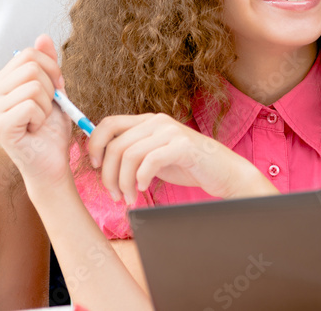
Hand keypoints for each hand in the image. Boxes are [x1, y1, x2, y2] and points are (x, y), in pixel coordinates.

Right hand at [0, 34, 71, 191]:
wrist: (52, 162)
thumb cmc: (51, 129)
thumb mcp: (54, 90)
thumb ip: (48, 64)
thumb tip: (42, 36)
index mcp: (2, 83)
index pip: (29, 54)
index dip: (52, 68)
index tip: (57, 89)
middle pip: (32, 67)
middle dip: (52, 87)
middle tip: (49, 108)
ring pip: (34, 85)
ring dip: (48, 105)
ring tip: (40, 120)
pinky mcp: (0, 126)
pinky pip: (31, 104)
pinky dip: (42, 117)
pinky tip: (35, 130)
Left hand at [87, 113, 277, 203]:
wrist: (224, 172)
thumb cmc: (189, 166)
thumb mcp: (155, 156)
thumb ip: (134, 152)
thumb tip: (102, 161)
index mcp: (148, 121)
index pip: (109, 123)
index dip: (95, 145)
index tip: (96, 167)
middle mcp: (157, 121)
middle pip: (116, 145)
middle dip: (108, 175)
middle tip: (114, 195)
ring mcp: (170, 131)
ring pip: (129, 155)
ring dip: (124, 182)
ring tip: (129, 198)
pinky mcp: (182, 145)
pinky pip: (149, 161)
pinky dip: (140, 179)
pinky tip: (143, 190)